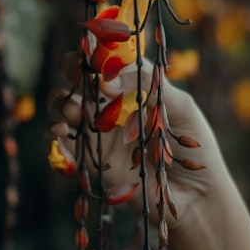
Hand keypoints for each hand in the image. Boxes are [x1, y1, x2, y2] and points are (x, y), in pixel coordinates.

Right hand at [51, 61, 228, 230]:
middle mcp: (113, 107)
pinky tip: (62, 131)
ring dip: (61, 103)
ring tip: (75, 112)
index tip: (94, 57)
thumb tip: (106, 79)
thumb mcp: (180, 106)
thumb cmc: (195, 146)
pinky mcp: (91, 161)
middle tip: (80, 79)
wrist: (195, 195)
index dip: (95, 53)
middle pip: (79, 79)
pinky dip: (54, 134)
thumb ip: (146, 84)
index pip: (106, 61)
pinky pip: (62, 144)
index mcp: (134, 88)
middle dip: (72, 72)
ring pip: (65, 107)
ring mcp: (99, 133)